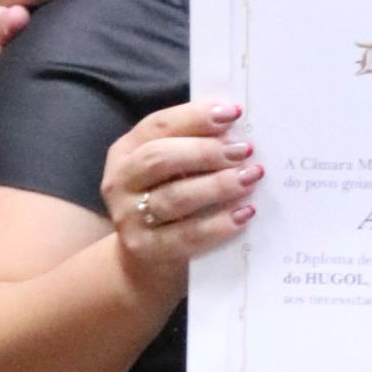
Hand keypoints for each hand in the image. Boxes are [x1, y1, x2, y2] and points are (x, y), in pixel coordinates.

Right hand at [100, 101, 259, 283]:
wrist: (147, 258)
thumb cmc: (168, 199)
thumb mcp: (171, 169)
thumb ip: (193, 146)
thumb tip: (237, 129)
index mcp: (126, 150)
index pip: (158, 125)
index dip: (195, 117)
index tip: (233, 113)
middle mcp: (121, 181)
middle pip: (161, 158)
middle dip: (205, 152)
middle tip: (244, 151)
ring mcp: (129, 217)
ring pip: (174, 197)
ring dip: (217, 185)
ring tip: (250, 178)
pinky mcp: (146, 248)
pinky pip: (186, 235)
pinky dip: (218, 225)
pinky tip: (244, 214)